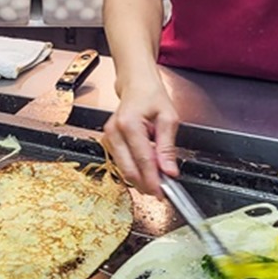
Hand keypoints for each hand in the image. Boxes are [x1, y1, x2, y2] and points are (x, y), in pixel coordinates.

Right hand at [103, 82, 179, 196]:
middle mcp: (114, 132)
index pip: (143, 160)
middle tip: (161, 193)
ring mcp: (108, 137)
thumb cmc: (151, 96)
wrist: (136, 85)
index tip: (163, 193)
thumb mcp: (168, 118)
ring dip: (140, 179)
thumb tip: (169, 171)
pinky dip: (134, 170)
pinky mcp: (108, 142)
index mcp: (129, 124)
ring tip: (156, 182)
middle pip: (129, 169)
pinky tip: (146, 171)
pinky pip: (121, 163)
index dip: (153, 180)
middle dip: (145, 184)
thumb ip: (168, 147)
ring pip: (123, 170)